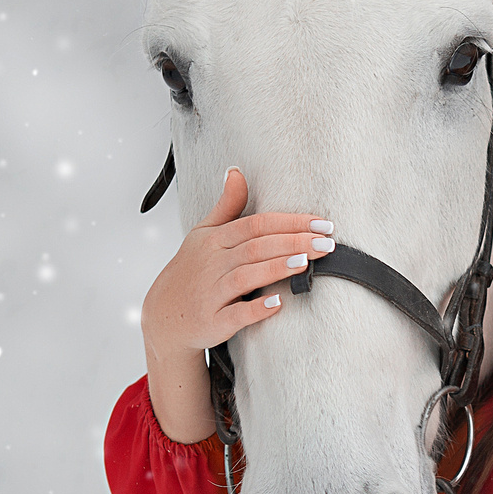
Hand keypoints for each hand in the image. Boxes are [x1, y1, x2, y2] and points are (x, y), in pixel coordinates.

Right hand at [141, 166, 333, 441]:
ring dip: (275, 269)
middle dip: (293, 243)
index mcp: (215, 240)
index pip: (256, 225)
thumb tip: (236, 172)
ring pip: (246, 277)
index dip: (289, 222)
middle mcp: (213, 264)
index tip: (322, 223)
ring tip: (305, 263)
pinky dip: (255, 309)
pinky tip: (277, 303)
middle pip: (256, 247)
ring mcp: (211, 294)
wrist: (164, 316)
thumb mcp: (203, 234)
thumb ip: (226, 206)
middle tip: (327, 243)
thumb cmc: (191, 271)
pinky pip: (235, 315)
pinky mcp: (212, 322)